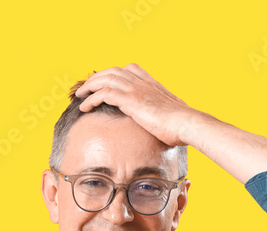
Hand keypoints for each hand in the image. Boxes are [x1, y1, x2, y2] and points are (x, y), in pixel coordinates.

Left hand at [73, 64, 200, 147]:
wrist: (187, 124)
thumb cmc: (183, 126)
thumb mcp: (173, 115)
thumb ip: (165, 115)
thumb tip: (168, 125)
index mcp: (152, 84)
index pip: (129, 69)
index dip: (113, 73)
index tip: (104, 82)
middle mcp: (143, 83)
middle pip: (113, 71)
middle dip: (97, 78)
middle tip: (85, 88)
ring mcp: (136, 89)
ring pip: (105, 79)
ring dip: (89, 86)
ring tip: (80, 96)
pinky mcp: (130, 100)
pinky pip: (103, 94)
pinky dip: (91, 99)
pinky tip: (84, 107)